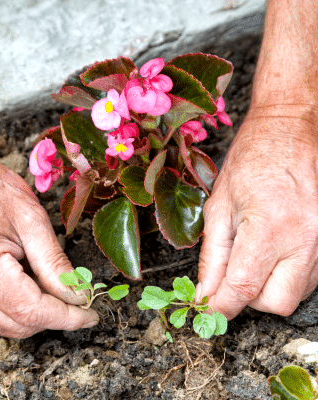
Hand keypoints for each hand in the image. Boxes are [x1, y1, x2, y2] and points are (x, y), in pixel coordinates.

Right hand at [0, 139, 97, 337]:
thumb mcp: (33, 221)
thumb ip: (55, 264)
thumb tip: (77, 294)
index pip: (32, 311)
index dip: (67, 317)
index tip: (91, 315)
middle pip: (20, 325)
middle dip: (55, 317)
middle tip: (80, 299)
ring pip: (7, 326)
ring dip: (37, 313)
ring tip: (54, 287)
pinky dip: (18, 308)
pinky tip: (30, 284)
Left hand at [197, 108, 317, 319]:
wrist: (291, 128)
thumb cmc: (251, 160)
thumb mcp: (220, 204)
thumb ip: (212, 254)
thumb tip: (206, 291)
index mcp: (270, 226)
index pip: (244, 287)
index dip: (221, 306)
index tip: (208, 309)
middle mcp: (305, 238)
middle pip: (276, 302)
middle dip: (248, 299)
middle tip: (231, 278)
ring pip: (296, 293)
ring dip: (268, 287)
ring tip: (253, 256)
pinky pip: (310, 277)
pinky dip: (287, 275)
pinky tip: (273, 251)